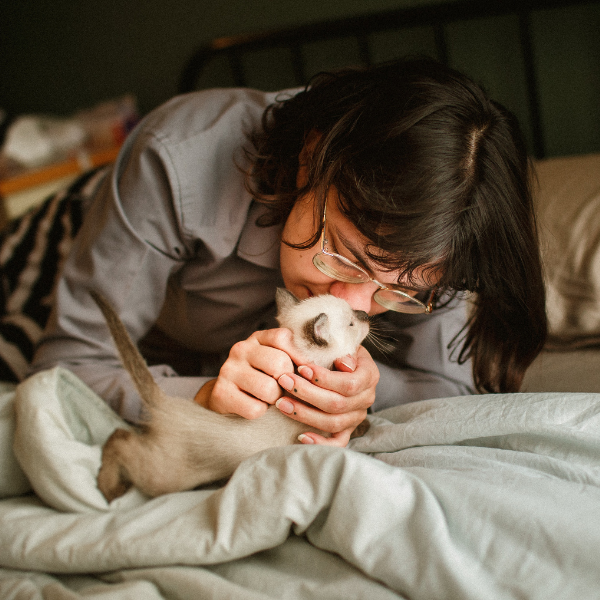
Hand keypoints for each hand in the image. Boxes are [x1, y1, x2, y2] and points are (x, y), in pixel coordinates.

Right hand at [194, 328, 311, 418]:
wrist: (226, 396)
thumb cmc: (262, 378)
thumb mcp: (277, 360)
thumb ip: (295, 357)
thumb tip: (320, 368)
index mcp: (258, 338)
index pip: (283, 338)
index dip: (298, 358)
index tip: (303, 372)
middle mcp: (241, 349)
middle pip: (279, 364)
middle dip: (287, 382)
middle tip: (282, 388)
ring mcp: (228, 370)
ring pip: (268, 389)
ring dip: (274, 400)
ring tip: (268, 397)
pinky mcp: (221, 393)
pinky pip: (255, 409)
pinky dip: (260, 412)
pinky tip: (254, 404)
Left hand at [274, 345, 378, 446]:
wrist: (345, 363)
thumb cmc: (339, 351)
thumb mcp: (344, 343)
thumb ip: (343, 349)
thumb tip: (343, 363)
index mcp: (369, 376)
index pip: (349, 383)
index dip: (324, 378)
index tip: (301, 368)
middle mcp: (366, 398)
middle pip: (337, 404)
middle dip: (306, 393)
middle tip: (284, 381)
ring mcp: (357, 416)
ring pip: (333, 423)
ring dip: (304, 414)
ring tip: (281, 404)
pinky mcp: (348, 429)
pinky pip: (337, 442)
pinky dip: (320, 443)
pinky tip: (300, 436)